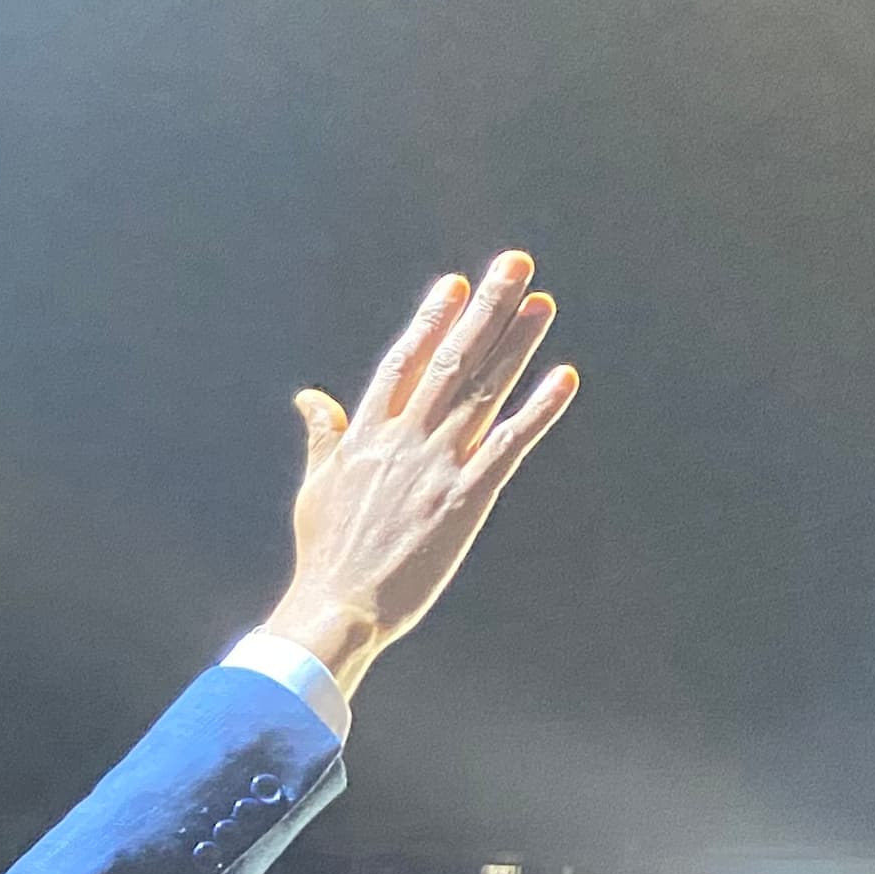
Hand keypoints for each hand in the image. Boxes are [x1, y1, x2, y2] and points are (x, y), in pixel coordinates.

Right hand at [264, 253, 576, 696]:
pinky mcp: (463, 499)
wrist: (338, 608)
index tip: (455, 286)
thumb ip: (323, 436)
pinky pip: (509, 445)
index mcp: (366, 436)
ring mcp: (435, 467)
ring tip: (542, 302)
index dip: (432, 321)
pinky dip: (538, 409)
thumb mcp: (316, 487)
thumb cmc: (325, 555)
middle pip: (452, 360)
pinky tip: (563, 377)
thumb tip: (311, 397)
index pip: (404, 362)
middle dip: (486, 310)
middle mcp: (404, 440)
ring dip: (517, 343)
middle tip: (515, 265)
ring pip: (484, 391)